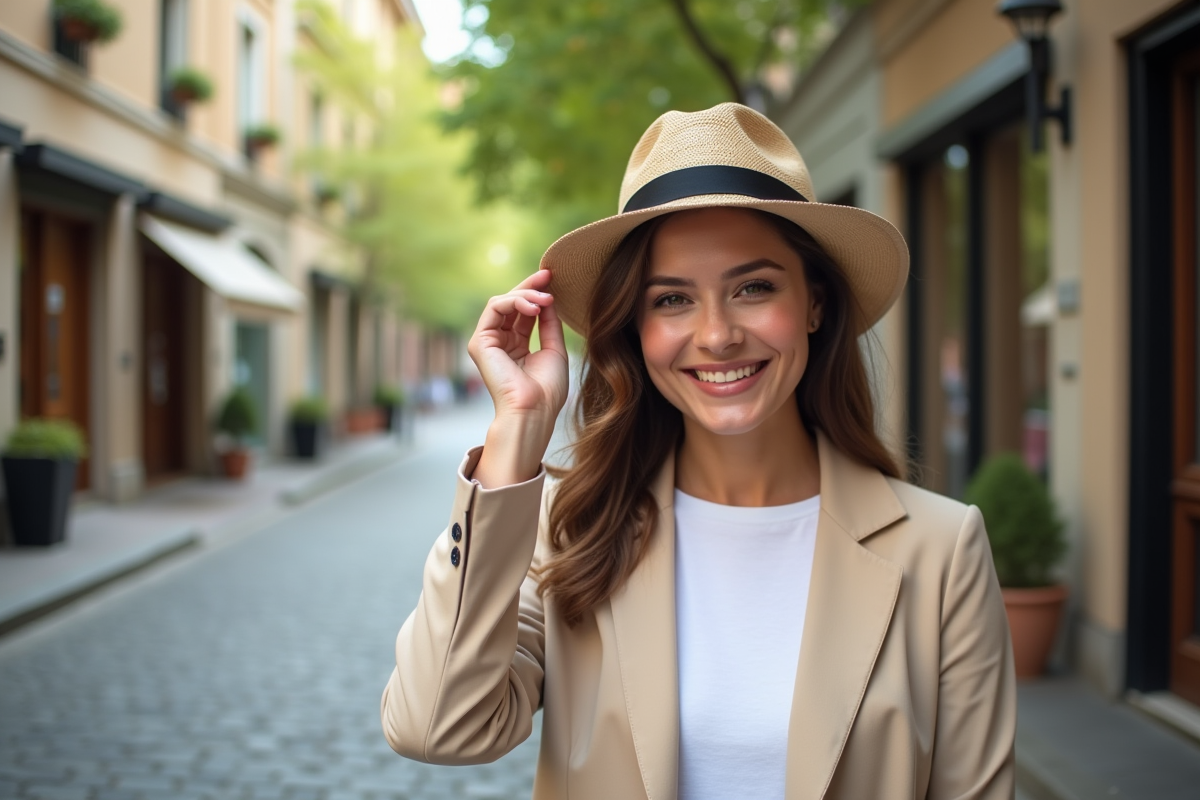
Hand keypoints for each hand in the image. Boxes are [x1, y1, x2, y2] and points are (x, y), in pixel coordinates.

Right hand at [467, 270, 568, 486]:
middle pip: (512, 303)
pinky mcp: (480, 342)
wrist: (534, 411)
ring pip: (502, 302)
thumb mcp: (554, 349)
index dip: (538, 294)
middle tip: (548, 275)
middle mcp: (500, 342)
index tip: (554, 279)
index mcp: (516, 346)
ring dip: (526, 295)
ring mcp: (488, 342)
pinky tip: (535, 306)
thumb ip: (549, 323)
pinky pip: (495, 308)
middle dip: (530, 286)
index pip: (524, 312)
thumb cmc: (547, 390)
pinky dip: (515, 301)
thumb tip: (549, 298)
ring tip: (546, 299)